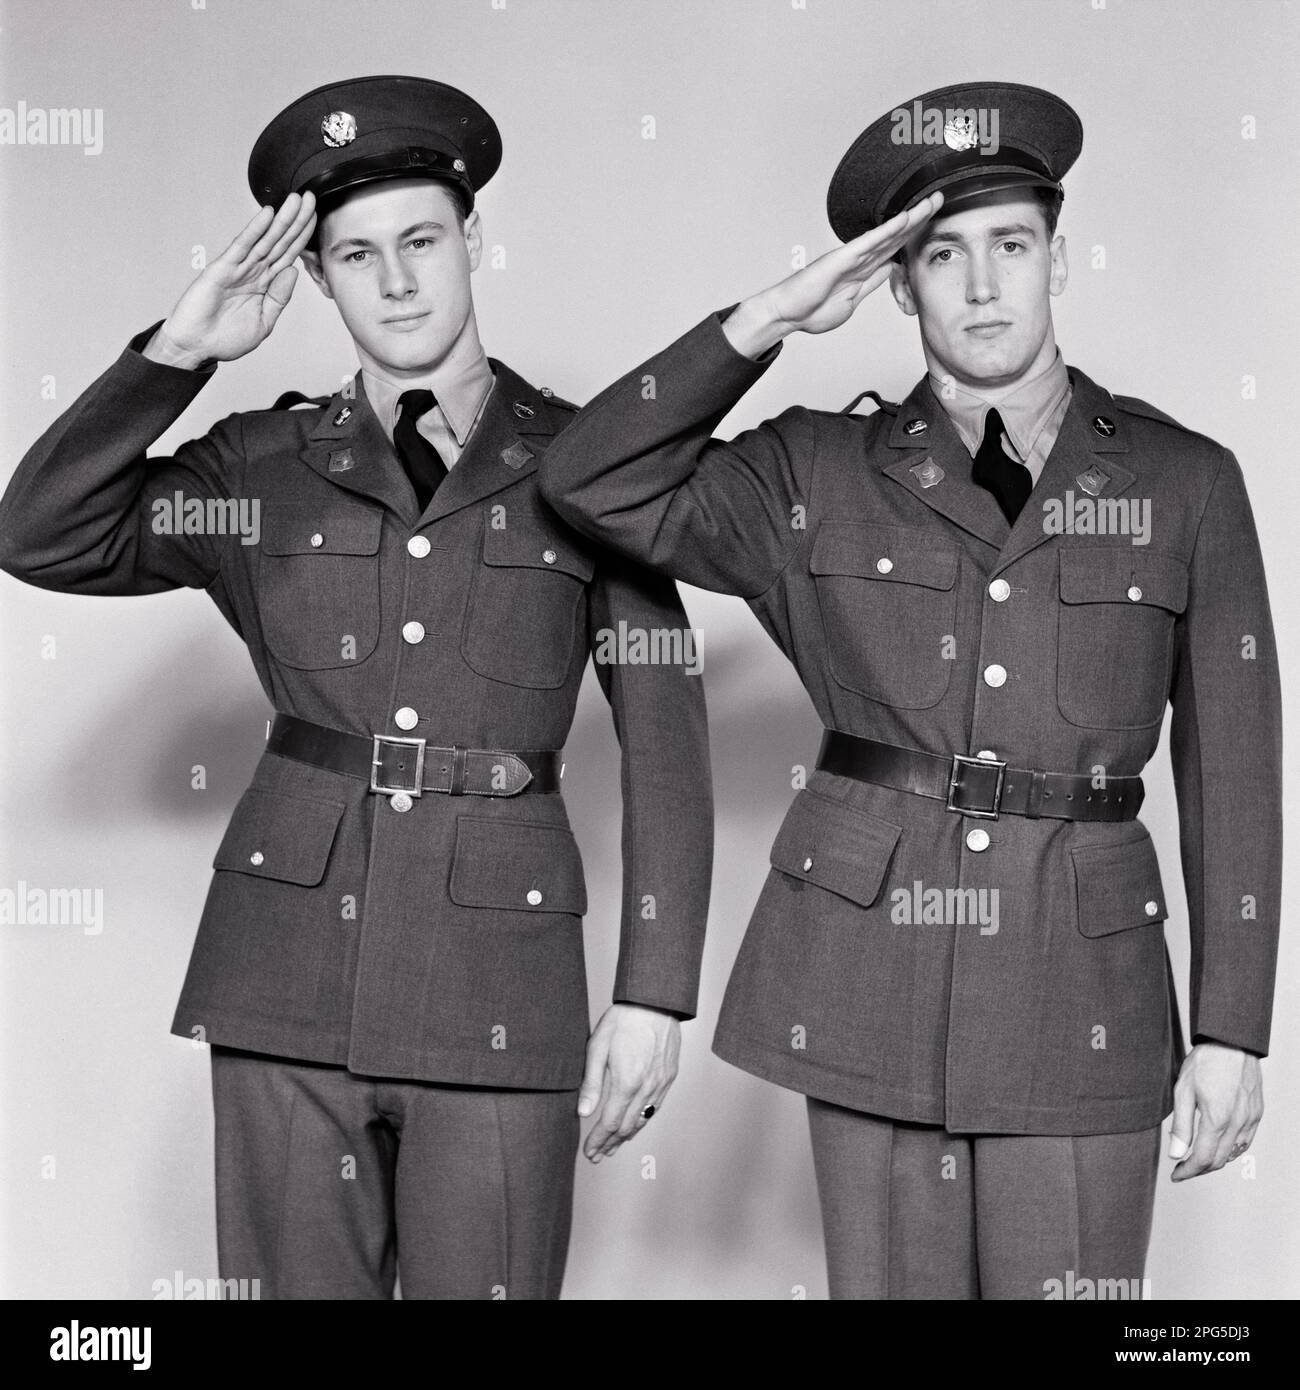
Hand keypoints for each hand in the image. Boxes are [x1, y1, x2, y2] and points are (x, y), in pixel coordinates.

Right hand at [144, 191, 316, 367]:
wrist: (196, 347)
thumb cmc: (225, 337)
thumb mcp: (264, 322)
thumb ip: (279, 298)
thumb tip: (293, 272)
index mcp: (265, 284)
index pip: (288, 255)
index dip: (302, 237)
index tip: (316, 217)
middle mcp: (254, 271)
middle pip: (280, 241)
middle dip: (296, 220)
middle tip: (310, 197)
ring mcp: (238, 268)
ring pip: (265, 239)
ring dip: (281, 219)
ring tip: (295, 200)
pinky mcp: (222, 269)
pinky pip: (242, 246)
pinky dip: (254, 230)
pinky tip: (267, 215)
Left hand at [578, 1003, 679, 1161]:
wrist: (655, 1003)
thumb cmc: (623, 1021)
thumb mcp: (597, 1047)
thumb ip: (591, 1083)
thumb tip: (583, 1113)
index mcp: (626, 1083)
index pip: (610, 1123)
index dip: (598, 1140)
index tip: (589, 1151)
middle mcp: (646, 1089)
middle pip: (627, 1128)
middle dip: (610, 1144)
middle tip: (597, 1155)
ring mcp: (660, 1084)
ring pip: (643, 1121)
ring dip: (627, 1137)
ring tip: (613, 1147)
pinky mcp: (669, 1078)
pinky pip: (655, 1108)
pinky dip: (642, 1121)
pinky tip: (635, 1125)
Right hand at [723, 191, 943, 358]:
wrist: (787, 314)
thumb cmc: (812, 310)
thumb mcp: (853, 300)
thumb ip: (872, 283)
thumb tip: (890, 268)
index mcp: (864, 269)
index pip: (896, 248)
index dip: (915, 234)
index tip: (934, 222)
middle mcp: (860, 258)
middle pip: (897, 235)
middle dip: (920, 218)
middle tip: (940, 199)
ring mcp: (852, 256)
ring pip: (888, 233)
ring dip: (911, 218)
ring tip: (932, 201)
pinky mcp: (842, 258)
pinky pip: (870, 242)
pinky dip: (888, 230)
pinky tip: (905, 219)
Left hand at [1168, 1041, 1262, 1180]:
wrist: (1231, 1043)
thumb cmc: (1206, 1062)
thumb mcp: (1183, 1090)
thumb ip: (1180, 1125)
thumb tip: (1175, 1153)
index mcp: (1217, 1119)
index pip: (1202, 1159)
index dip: (1187, 1171)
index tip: (1176, 1174)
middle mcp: (1237, 1124)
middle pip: (1219, 1161)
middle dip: (1199, 1169)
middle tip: (1183, 1168)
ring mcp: (1250, 1119)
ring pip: (1234, 1154)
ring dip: (1215, 1161)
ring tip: (1197, 1159)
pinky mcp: (1257, 1114)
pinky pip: (1246, 1141)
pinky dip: (1231, 1150)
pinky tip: (1220, 1146)